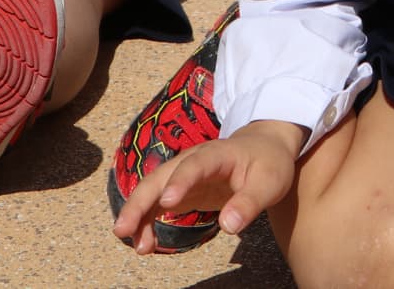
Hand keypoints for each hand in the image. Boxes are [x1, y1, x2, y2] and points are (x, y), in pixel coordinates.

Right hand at [113, 121, 305, 253]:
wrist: (265, 147)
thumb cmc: (268, 162)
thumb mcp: (269, 182)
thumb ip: (249, 203)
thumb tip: (229, 227)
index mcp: (218, 153)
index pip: (196, 165)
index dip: (181, 181)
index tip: (168, 202)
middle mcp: (193, 160)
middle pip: (160, 177)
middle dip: (140, 202)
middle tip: (124, 228)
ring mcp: (183, 174)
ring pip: (152, 191)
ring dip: (138, 215)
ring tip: (137, 246)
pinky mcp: (181, 189)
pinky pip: (157, 205)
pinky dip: (147, 223)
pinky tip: (145, 244)